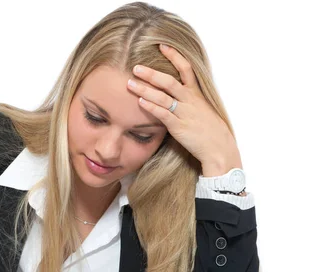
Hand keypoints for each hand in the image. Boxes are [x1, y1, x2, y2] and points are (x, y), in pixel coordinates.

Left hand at [126, 43, 241, 175]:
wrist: (219, 148)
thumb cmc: (208, 129)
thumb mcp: (201, 108)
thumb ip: (187, 99)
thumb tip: (172, 91)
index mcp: (196, 93)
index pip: (185, 68)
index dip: (174, 55)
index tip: (162, 45)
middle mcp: (190, 100)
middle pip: (169, 81)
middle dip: (151, 73)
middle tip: (135, 67)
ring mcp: (185, 113)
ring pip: (163, 96)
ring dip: (145, 89)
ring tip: (130, 83)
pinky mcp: (179, 127)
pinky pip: (163, 114)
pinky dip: (151, 107)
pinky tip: (140, 102)